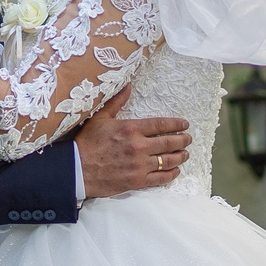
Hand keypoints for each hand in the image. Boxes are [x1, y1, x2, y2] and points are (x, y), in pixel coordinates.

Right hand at [74, 86, 190, 197]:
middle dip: (183, 140)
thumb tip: (128, 85)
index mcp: (131, 128)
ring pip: (168, 160)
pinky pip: (161, 178)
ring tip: (185, 154)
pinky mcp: (137, 181)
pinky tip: (176, 171)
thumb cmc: (87, 143)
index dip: (176, 124)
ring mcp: (140, 165)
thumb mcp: (100, 118)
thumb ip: (116, 102)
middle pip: (169, 142)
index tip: (184, 124)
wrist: (77, 169)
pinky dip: (171, 174)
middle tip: (188, 139)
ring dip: (180, 157)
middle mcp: (139, 146)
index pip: (161, 124)